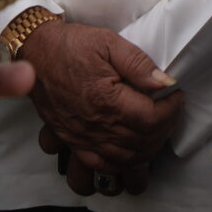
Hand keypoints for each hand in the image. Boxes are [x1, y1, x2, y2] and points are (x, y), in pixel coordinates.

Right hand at [17, 20, 181, 193]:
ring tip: (154, 134)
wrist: (35, 54)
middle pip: (142, 144)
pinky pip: (97, 169)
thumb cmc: (72, 46)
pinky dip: (118, 169)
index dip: (172, 110)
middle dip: (164, 129)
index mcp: (107, 101)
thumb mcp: (108, 42)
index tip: (176, 95)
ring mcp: (82, 139)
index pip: (152, 120)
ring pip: (124, 162)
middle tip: (169, 111)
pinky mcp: (72, 143)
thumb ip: (138, 64)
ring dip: (147, 153)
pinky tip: (128, 157)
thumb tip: (165, 83)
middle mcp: (95, 126)